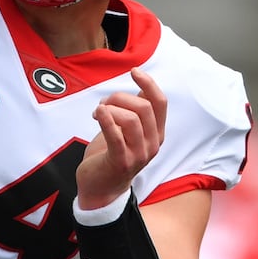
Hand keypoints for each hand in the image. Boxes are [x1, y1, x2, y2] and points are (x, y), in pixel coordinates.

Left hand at [75, 68, 166, 209]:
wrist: (100, 187)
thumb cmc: (112, 154)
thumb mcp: (128, 130)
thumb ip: (137, 111)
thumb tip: (144, 86)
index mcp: (155, 133)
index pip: (160, 103)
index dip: (149, 83)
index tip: (134, 71)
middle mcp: (152, 144)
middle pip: (143, 107)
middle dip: (119, 97)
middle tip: (103, 104)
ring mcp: (138, 155)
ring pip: (131, 119)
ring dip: (110, 108)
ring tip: (98, 113)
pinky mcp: (121, 162)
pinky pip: (116, 136)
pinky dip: (106, 120)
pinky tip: (97, 113)